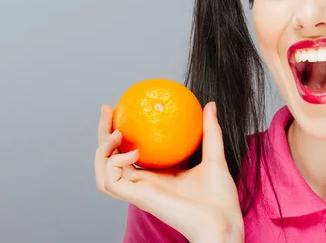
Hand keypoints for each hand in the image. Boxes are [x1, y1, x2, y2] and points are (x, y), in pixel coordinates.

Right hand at [94, 102, 243, 242]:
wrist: (222, 221)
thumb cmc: (219, 197)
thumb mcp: (214, 155)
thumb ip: (210, 131)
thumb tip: (210, 105)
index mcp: (156, 174)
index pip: (127, 152)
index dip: (119, 132)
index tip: (120, 108)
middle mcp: (143, 182)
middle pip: (109, 158)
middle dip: (102, 133)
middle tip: (107, 110)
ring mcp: (139, 191)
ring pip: (103, 171)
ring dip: (102, 150)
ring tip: (116, 132)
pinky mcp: (138, 198)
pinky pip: (111, 181)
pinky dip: (115, 163)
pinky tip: (134, 152)